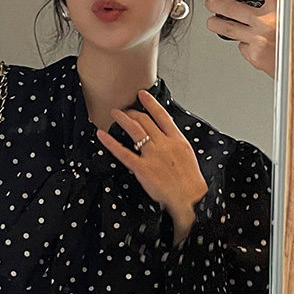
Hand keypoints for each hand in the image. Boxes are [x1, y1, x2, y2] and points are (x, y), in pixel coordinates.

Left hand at [95, 89, 207, 221]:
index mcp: (177, 140)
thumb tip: (167, 137)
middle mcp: (164, 144)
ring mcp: (152, 155)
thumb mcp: (188, 156)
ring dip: (123, 119)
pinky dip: (111, 142)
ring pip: (134, 130)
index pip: (162, 116)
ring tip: (114, 114)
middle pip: (145, 121)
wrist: (190, 199)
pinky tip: (102, 135)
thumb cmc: (190, 182)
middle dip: (132, 112)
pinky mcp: (142, 169)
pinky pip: (122, 152)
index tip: (142, 95)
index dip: (150, 103)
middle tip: (124, 110)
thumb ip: (176, 144)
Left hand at [204, 0, 277, 77]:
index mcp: (283, 6)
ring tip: (211, 22)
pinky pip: (243, 47)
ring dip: (215, 24)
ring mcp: (258, 39)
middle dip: (216, 4)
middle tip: (211, 2)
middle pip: (232, 8)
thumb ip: (284, 5)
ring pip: (228, 29)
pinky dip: (245, 45)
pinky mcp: (255, 55)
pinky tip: (251, 45)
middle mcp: (268, 21)